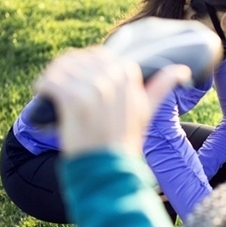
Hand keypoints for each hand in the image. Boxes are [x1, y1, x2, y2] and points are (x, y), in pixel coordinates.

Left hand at [33, 46, 189, 156]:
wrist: (108, 170)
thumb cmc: (124, 141)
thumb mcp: (146, 111)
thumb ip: (161, 87)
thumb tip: (183, 70)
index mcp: (131, 81)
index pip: (105, 56)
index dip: (89, 62)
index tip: (80, 76)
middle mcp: (114, 83)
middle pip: (83, 59)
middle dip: (69, 67)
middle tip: (60, 81)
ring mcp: (95, 91)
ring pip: (65, 67)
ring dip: (53, 74)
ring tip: (50, 86)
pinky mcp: (75, 102)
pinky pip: (53, 82)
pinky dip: (43, 85)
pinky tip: (42, 91)